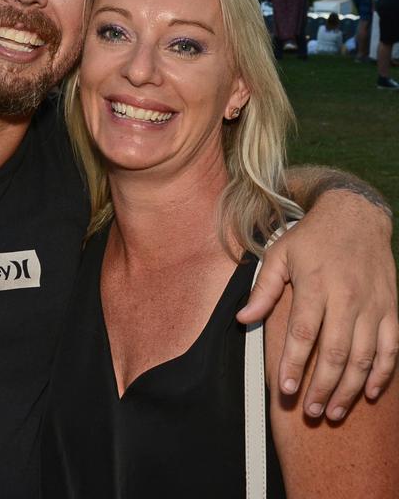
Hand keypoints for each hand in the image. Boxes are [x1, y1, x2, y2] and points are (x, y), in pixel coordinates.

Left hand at [237, 191, 397, 419]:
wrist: (356, 216)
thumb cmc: (311, 237)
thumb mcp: (279, 254)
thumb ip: (263, 290)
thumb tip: (242, 319)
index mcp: (316, 285)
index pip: (303, 333)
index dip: (293, 364)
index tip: (284, 389)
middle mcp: (347, 298)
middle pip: (335, 352)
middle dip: (322, 386)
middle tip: (310, 410)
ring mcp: (373, 305)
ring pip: (364, 356)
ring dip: (349, 388)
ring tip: (334, 411)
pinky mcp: (391, 308)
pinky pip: (390, 348)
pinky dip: (382, 374)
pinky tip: (368, 393)